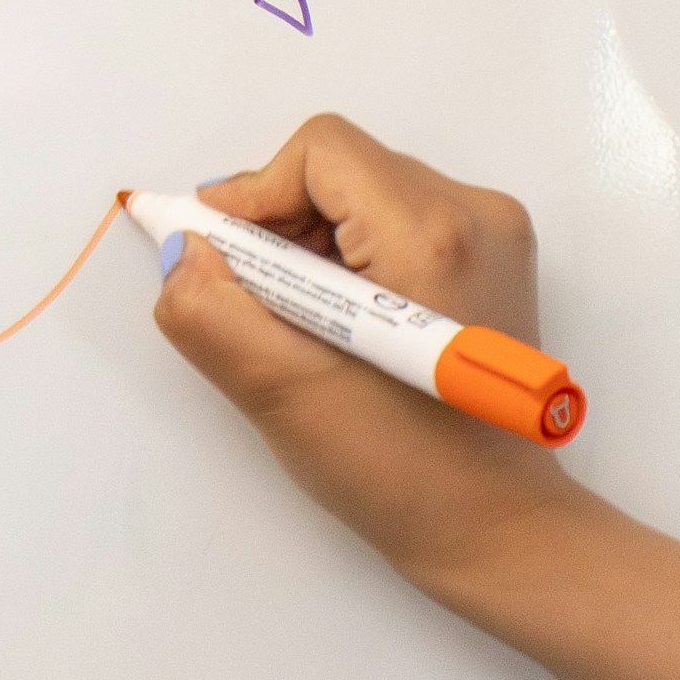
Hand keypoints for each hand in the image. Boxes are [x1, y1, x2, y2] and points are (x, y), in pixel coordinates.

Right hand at [149, 112, 556, 586]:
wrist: (496, 527)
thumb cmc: (402, 471)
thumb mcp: (283, 392)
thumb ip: (211, 309)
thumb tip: (182, 249)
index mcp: (433, 233)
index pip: (320, 152)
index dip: (253, 196)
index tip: (220, 261)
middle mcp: (477, 214)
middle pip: (342, 170)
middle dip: (281, 228)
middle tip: (252, 304)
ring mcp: (493, 236)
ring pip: (364, 197)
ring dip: (312, 249)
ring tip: (300, 327)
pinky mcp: (492, 264)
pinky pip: (396, 226)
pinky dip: (350, 263)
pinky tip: (340, 330)